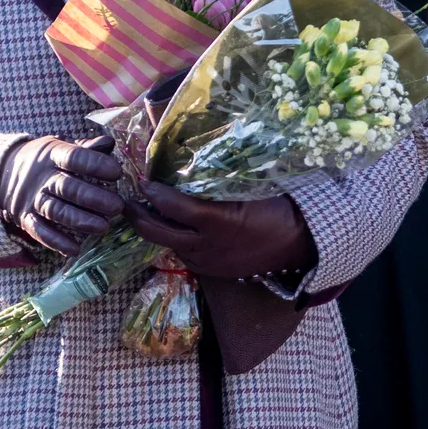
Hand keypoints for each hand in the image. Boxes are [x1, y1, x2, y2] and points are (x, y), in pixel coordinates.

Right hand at [0, 135, 122, 255]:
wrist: (3, 171)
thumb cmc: (45, 159)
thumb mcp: (61, 146)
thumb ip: (86, 147)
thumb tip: (110, 143)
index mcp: (52, 154)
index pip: (74, 157)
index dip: (95, 164)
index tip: (116, 173)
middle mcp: (41, 177)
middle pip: (67, 187)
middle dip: (93, 198)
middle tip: (117, 206)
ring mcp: (32, 198)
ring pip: (56, 211)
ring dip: (80, 221)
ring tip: (104, 227)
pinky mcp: (25, 218)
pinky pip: (40, 232)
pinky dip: (57, 242)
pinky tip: (75, 249)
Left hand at [125, 181, 316, 279]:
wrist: (302, 242)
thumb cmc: (279, 206)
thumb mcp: (250, 185)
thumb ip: (216, 176)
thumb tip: (191, 158)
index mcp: (218, 221)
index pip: (174, 207)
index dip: (154, 192)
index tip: (142, 179)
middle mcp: (208, 246)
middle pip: (160, 232)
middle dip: (138, 217)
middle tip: (125, 201)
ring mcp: (209, 261)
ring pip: (169, 245)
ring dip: (153, 228)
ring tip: (142, 210)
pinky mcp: (213, 270)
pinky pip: (184, 254)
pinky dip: (173, 239)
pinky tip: (169, 226)